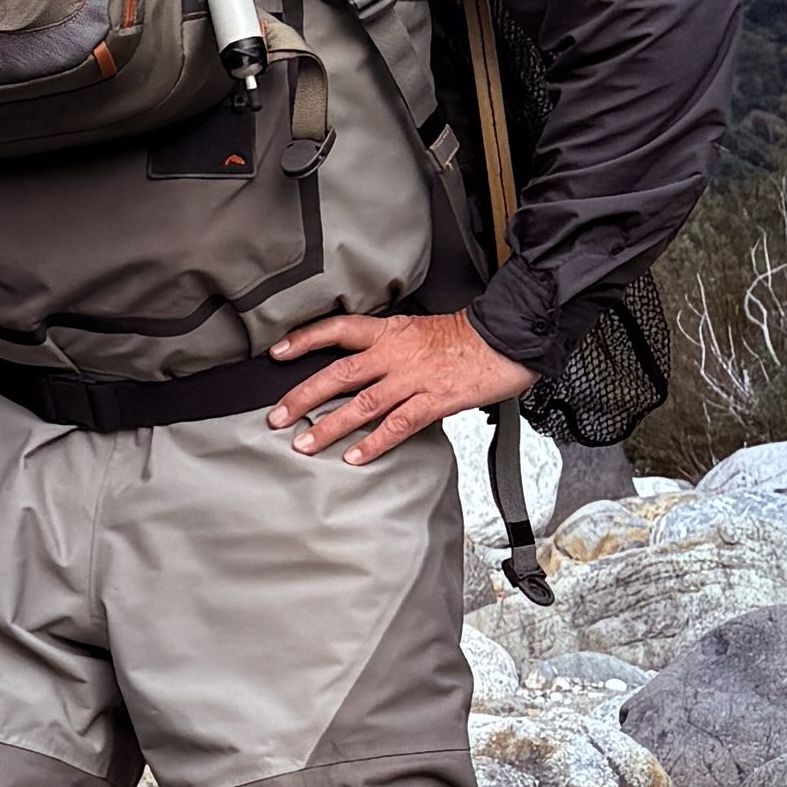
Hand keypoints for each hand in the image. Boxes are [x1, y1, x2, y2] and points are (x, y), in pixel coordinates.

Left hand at [267, 307, 533, 466]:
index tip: (278, 352)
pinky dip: (375, 442)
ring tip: (305, 443)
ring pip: (362, 403)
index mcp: (392, 332)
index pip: (339, 329)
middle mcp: (396, 354)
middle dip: (304, 396)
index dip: (306, 340)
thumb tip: (364, 367)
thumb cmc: (469, 337)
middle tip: (277, 417)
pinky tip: (355, 457)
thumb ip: (391, 348)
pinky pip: (398, 424)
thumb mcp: (421, 330)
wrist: (509, 337)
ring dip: (330, 425)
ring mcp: (414, 378)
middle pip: (339, 373)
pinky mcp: (435, 400)